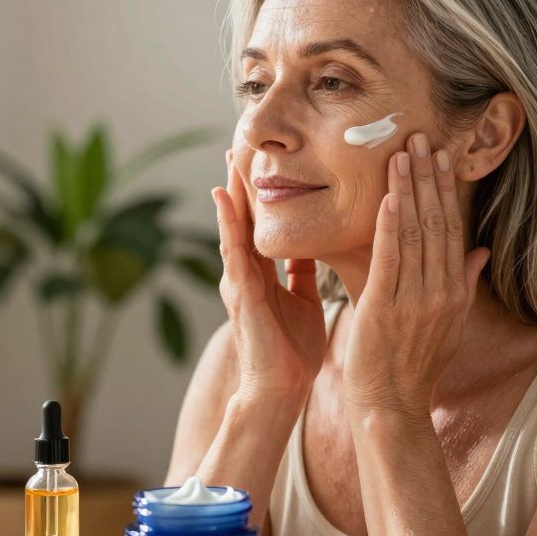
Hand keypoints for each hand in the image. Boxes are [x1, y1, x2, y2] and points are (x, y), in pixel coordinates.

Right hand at [212, 149, 327, 402]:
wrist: (281, 390)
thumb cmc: (292, 353)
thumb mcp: (303, 302)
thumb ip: (302, 274)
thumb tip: (313, 247)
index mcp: (263, 275)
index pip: (262, 226)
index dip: (263, 195)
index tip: (263, 162)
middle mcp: (246, 273)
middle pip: (243, 219)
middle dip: (241, 184)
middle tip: (238, 145)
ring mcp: (238, 281)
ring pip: (234, 227)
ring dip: (231, 193)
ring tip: (229, 159)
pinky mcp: (238, 292)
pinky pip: (232, 249)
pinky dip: (227, 222)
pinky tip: (223, 197)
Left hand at [343, 133, 490, 422]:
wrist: (391, 406)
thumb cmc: (414, 367)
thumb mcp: (449, 325)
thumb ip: (464, 284)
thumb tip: (480, 251)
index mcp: (454, 293)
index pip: (452, 230)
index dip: (446, 191)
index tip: (440, 157)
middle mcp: (440, 292)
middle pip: (437, 223)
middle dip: (429, 179)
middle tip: (422, 138)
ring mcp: (414, 301)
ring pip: (415, 234)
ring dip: (409, 190)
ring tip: (402, 153)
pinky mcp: (386, 309)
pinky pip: (391, 259)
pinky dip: (391, 225)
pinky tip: (390, 196)